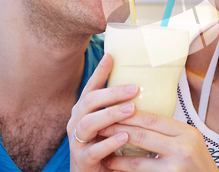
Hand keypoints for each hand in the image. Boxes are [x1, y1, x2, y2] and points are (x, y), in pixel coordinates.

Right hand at [67, 54, 139, 171]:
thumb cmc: (106, 146)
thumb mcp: (112, 124)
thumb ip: (120, 107)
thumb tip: (142, 85)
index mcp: (85, 111)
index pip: (91, 88)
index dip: (99, 72)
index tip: (110, 56)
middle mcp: (77, 123)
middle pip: (89, 101)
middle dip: (111, 93)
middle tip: (134, 88)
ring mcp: (78, 142)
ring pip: (88, 123)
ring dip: (110, 114)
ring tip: (131, 110)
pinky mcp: (82, 161)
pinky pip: (93, 150)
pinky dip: (109, 143)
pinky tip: (124, 137)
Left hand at [99, 111, 218, 170]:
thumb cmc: (197, 165)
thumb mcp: (190, 142)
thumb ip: (171, 132)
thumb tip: (142, 117)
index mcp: (187, 132)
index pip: (153, 118)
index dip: (130, 114)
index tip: (113, 110)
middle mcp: (183, 148)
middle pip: (142, 134)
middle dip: (117, 129)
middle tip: (100, 126)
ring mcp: (175, 167)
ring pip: (137, 159)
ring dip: (115, 153)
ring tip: (101, 148)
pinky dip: (122, 170)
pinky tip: (112, 165)